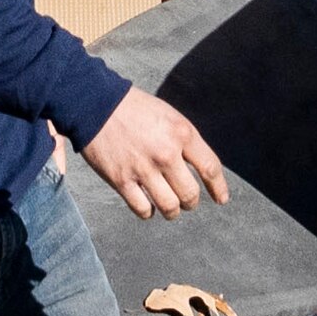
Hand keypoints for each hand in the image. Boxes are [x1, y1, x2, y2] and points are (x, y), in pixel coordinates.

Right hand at [79, 89, 234, 219]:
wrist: (95, 103)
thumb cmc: (135, 109)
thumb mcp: (170, 116)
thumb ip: (186, 141)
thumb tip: (201, 168)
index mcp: (182, 133)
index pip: (210, 168)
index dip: (218, 188)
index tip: (221, 199)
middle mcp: (166, 153)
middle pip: (190, 194)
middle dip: (192, 202)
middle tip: (188, 202)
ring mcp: (143, 169)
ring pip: (170, 207)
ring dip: (172, 211)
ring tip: (170, 208)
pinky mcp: (121, 180)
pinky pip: (143, 209)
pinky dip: (148, 212)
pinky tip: (148, 207)